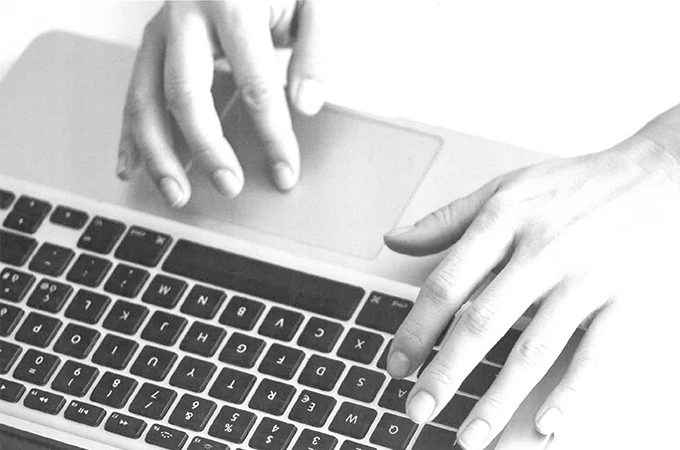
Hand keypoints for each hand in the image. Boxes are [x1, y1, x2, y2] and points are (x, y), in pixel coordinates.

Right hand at [116, 0, 326, 205]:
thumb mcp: (312, 1)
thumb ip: (314, 51)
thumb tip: (306, 104)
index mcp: (232, 3)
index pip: (255, 85)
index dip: (272, 135)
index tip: (285, 170)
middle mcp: (186, 14)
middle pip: (186, 94)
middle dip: (207, 148)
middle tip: (229, 185)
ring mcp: (161, 28)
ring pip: (146, 98)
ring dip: (158, 153)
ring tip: (177, 193)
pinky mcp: (152, 42)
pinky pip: (133, 92)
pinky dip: (130, 134)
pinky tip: (132, 167)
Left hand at [384, 105, 679, 448]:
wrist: (658, 173)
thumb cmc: (574, 185)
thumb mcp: (503, 189)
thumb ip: (446, 219)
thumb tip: (393, 240)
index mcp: (503, 220)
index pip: (447, 284)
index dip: (415, 329)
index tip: (396, 364)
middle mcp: (541, 250)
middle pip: (482, 322)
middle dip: (444, 373)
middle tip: (418, 409)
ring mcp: (585, 277)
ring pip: (534, 348)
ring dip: (498, 399)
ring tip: (469, 436)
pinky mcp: (626, 300)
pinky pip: (596, 355)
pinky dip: (572, 394)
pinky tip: (546, 425)